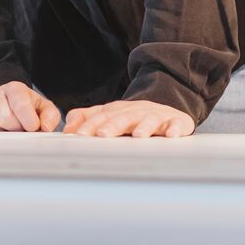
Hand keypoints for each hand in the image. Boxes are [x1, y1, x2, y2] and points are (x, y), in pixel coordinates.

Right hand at [0, 81, 60, 131]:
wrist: (4, 101)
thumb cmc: (26, 108)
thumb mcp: (43, 108)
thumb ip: (50, 116)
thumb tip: (44, 127)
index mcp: (14, 89)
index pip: (20, 104)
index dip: (28, 121)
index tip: (32, 128)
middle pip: (2, 116)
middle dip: (13, 129)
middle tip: (18, 131)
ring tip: (3, 131)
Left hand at [63, 100, 194, 137]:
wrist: (164, 108)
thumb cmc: (132, 117)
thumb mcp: (109, 115)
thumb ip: (87, 118)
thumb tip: (67, 129)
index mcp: (118, 111)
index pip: (102, 117)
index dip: (90, 125)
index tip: (80, 135)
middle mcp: (135, 112)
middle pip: (123, 117)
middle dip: (113, 125)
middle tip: (103, 134)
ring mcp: (156, 116)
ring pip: (149, 120)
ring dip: (144, 127)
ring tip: (138, 135)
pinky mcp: (175, 121)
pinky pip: (176, 124)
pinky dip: (175, 129)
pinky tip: (171, 135)